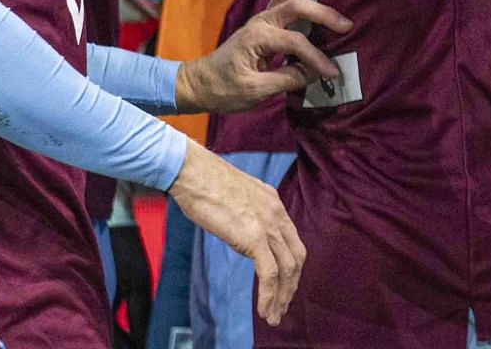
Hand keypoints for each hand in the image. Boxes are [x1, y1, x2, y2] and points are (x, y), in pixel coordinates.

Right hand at [169, 140, 305, 326]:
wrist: (194, 173)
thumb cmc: (205, 183)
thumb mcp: (236, 198)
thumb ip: (246, 215)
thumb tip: (243, 232)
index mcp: (273, 204)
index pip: (292, 241)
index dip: (291, 267)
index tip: (283, 285)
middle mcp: (277, 214)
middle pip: (297, 256)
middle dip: (291, 286)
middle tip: (282, 307)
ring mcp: (268, 225)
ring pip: (287, 269)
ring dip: (282, 297)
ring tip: (274, 316)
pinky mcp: (254, 237)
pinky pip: (270, 274)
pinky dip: (270, 295)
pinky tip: (265, 310)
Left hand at [177, 0, 352, 112]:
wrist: (200, 84)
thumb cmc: (224, 90)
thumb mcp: (255, 91)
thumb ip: (288, 79)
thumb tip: (317, 72)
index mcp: (258, 38)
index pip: (295, 42)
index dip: (316, 57)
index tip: (333, 72)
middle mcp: (261, 22)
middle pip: (295, 6)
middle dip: (322, 12)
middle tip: (346, 23)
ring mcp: (261, 18)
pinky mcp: (262, 22)